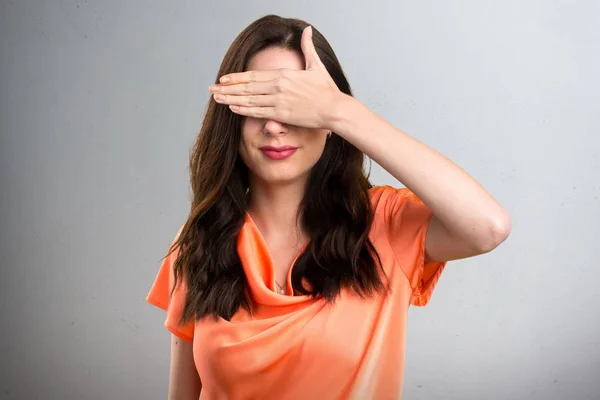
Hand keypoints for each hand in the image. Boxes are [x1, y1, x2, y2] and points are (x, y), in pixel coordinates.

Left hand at [208, 26, 341, 128]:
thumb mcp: (316, 66)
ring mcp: (279, 101)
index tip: (223, 79)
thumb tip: (307, 30)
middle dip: (227, 88)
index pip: (253, 75)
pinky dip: (244, 110)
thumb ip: (307, 48)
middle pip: (247, 87)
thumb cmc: (327, 89)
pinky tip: (232, 108)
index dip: (236, 78)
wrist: (335, 108)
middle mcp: (278, 87)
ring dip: (230, 99)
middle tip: (212, 89)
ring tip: (216, 99)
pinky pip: (258, 112)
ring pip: (248, 100)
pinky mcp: (282, 115)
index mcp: (283, 75)